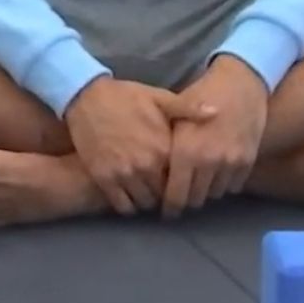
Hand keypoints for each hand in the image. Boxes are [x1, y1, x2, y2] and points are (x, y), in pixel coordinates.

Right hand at [64, 76, 218, 215]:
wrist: (86, 95)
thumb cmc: (126, 96)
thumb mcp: (159, 98)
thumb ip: (188, 109)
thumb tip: (216, 112)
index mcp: (163, 148)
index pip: (182, 178)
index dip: (182, 179)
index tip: (179, 177)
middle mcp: (145, 165)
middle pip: (164, 195)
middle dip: (165, 193)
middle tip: (163, 187)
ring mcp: (123, 174)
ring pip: (144, 203)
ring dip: (147, 199)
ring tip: (147, 190)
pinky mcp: (104, 179)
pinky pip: (122, 207)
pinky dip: (129, 205)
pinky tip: (130, 193)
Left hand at [161, 56, 269, 218]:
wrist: (241, 81)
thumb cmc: (202, 93)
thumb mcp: (176, 114)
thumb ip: (166, 144)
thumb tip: (150, 171)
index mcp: (186, 151)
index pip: (175, 196)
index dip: (169, 207)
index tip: (167, 209)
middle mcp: (208, 161)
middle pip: (195, 200)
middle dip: (187, 199)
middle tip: (182, 195)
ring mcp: (230, 162)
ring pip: (214, 194)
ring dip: (206, 191)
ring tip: (200, 182)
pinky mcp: (248, 161)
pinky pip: (233, 186)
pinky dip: (225, 183)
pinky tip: (218, 171)